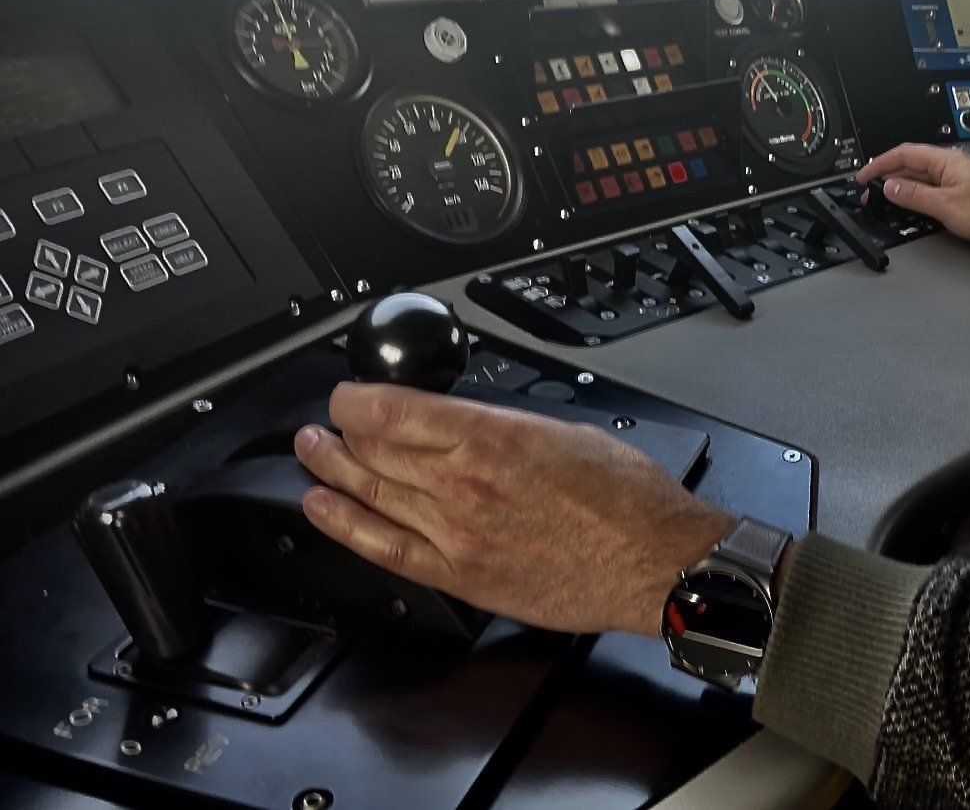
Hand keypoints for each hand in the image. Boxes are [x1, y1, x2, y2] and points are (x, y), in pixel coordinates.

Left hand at [293, 383, 733, 636]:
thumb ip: (509, 428)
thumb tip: (474, 425)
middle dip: (339, 431)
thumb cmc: (629, 501)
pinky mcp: (463, 576)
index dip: (355, 399)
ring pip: (371, 494)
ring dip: (332, 470)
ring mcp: (458, 533)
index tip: (348, 396)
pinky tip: (322, 509)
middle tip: (323, 424)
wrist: (654, 562)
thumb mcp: (568, 432)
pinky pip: (387, 549)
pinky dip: (347, 527)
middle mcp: (465, 483)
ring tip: (312, 454)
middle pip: (373, 450)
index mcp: (493, 437)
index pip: (393, 410)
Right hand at [857, 143, 969, 264]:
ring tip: (882, 201)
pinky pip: (932, 194)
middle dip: (887, 177)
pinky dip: (916, 200)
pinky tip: (909, 209)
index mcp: (947, 160)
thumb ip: (915, 196)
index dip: (880, 163)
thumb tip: (891, 187)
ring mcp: (956, 182)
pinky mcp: (962, 198)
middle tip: (868, 192)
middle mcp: (951, 168)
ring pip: (921, 181)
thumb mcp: (947, 205)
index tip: (864, 175)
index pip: (904, 153)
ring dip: (900, 189)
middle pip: (911, 166)